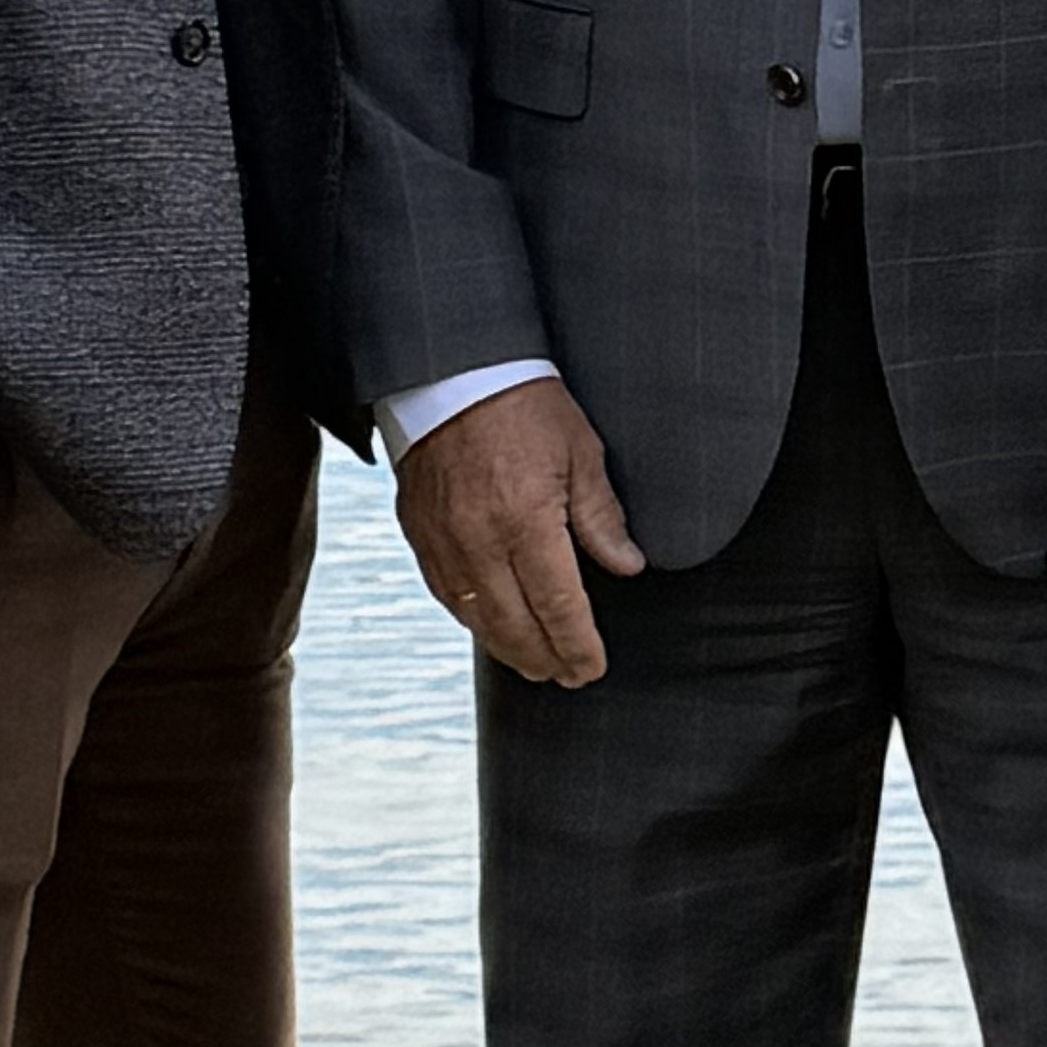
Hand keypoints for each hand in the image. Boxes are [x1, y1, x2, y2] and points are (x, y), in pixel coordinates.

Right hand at [397, 378, 644, 684]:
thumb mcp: (580, 452)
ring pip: (476, 618)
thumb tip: (627, 565)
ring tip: (534, 664)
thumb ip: (601, 516)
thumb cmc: (522, 403)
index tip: (591, 668)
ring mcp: (444, 541)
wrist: (451, 370)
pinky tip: (490, 627)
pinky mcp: (418, 533)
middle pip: (515, 625)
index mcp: (527, 522)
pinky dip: (472, 619)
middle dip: (545, 659)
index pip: (558, 606)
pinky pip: (446, 593)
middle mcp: (480, 541)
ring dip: (508, 649)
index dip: (577, 645)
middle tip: (568, 676)